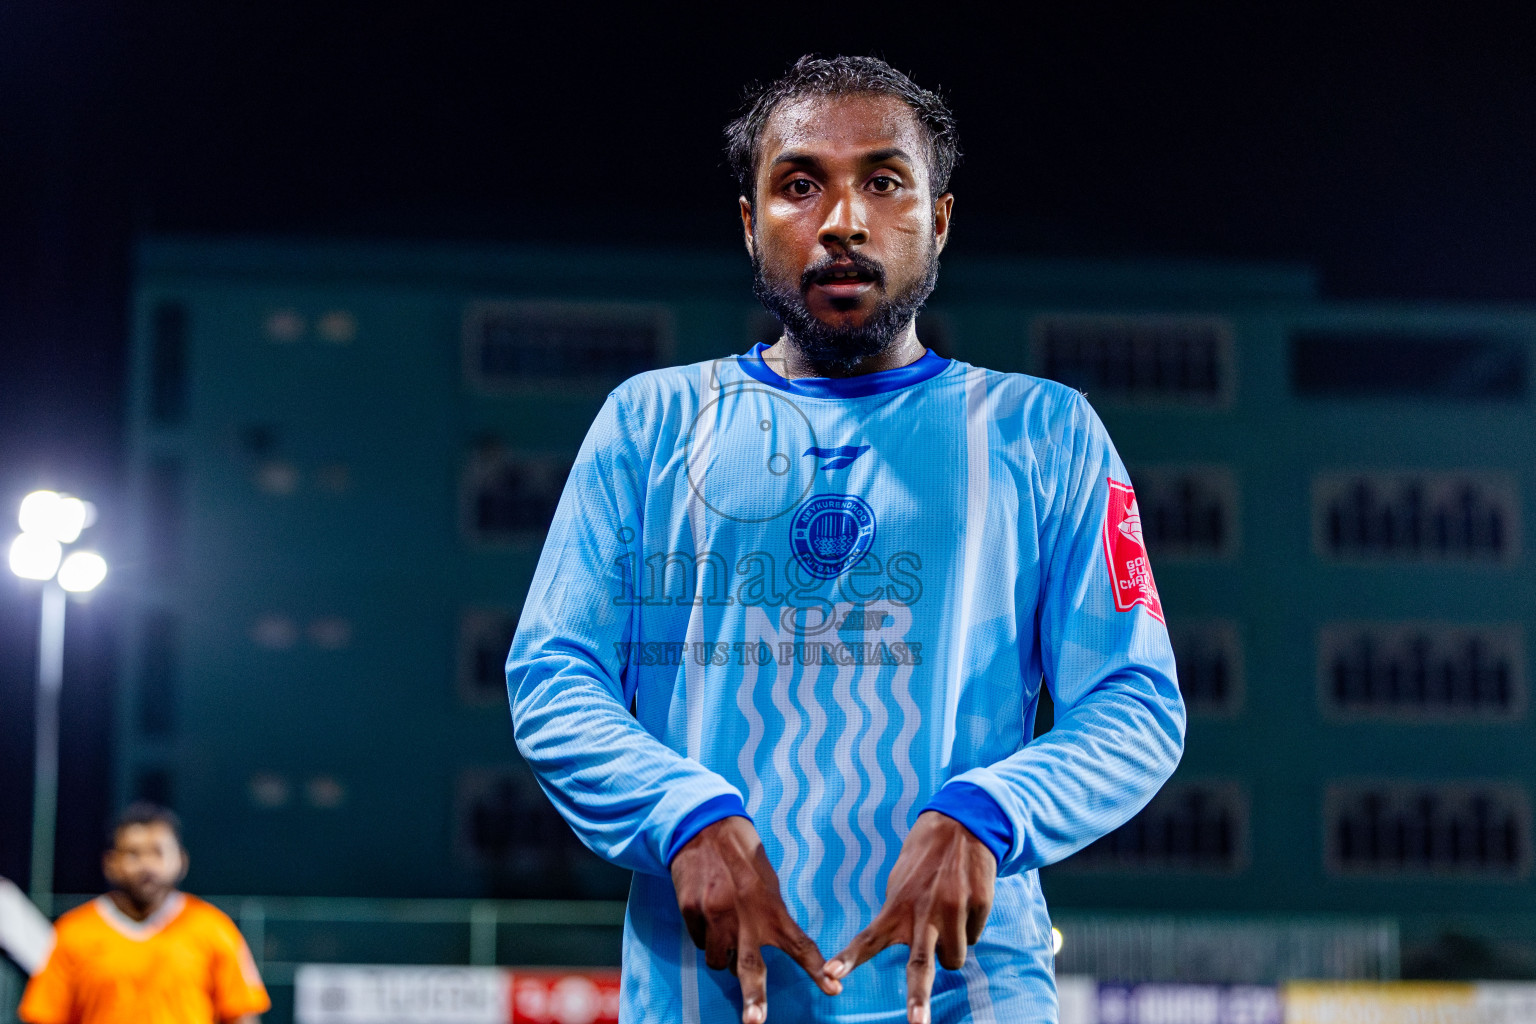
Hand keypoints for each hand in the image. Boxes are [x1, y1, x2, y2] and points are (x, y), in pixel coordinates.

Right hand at [670, 816, 840, 1022]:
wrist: (705, 827)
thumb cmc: (744, 857)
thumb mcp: (767, 883)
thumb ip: (771, 916)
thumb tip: (773, 947)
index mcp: (771, 907)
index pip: (800, 944)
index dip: (817, 970)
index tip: (834, 990)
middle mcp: (744, 914)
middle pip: (750, 967)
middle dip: (754, 997)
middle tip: (755, 1021)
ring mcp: (715, 915)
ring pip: (719, 961)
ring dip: (724, 955)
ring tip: (725, 927)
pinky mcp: (692, 912)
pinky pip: (700, 941)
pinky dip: (705, 935)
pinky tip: (707, 911)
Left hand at [823, 811, 995, 1023]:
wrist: (961, 825)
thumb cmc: (924, 860)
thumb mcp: (899, 884)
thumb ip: (898, 917)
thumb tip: (911, 952)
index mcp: (898, 906)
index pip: (868, 938)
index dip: (849, 960)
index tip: (830, 976)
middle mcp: (924, 912)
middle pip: (921, 966)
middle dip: (918, 999)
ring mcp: (953, 910)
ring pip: (954, 959)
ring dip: (951, 946)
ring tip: (947, 914)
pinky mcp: (978, 905)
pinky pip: (974, 937)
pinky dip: (969, 927)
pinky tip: (964, 901)